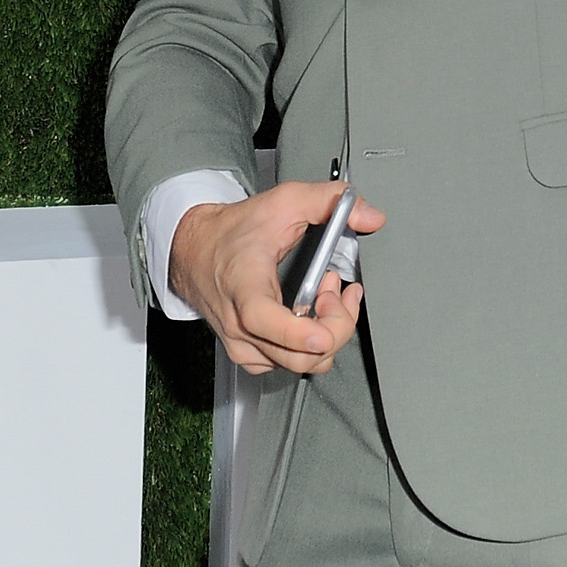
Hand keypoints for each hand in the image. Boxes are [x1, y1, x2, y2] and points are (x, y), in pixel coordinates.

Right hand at [166, 176, 387, 376]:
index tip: (323, 330)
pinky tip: (314, 315)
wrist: (196, 249)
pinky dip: (312, 345)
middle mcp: (240, 325)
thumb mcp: (284, 201)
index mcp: (243, 287)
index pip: (264, 321)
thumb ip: (329, 201)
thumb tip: (370, 216)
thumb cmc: (234, 231)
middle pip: (298, 355)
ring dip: (327, 333)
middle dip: (334, 323)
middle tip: (336, 288)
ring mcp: (243, 344)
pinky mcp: (249, 354)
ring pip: (301, 364)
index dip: (299, 333)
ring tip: (325, 295)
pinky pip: (292, 364)